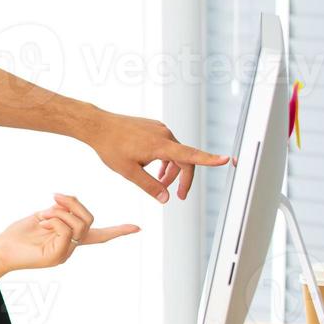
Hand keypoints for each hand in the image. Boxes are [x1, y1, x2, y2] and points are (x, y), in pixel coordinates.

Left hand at [0, 194, 138, 274]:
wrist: (0, 249)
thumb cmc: (18, 234)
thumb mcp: (44, 215)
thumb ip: (61, 211)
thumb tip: (70, 202)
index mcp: (69, 239)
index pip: (99, 235)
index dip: (118, 230)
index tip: (138, 227)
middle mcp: (70, 248)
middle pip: (89, 220)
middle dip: (73, 204)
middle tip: (53, 198)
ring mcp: (64, 254)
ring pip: (79, 224)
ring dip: (60, 211)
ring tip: (42, 214)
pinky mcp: (56, 257)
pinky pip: (66, 229)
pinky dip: (54, 219)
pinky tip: (41, 222)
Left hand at [84, 108, 227, 202]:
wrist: (98, 125)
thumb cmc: (111, 147)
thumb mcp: (129, 172)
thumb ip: (150, 186)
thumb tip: (166, 198)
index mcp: (160, 145)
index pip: (190, 155)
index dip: (209, 160)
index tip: (226, 159)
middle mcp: (164, 134)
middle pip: (184, 159)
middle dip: (182, 178)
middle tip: (177, 196)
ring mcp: (159, 129)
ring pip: (174, 153)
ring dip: (171, 170)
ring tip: (160, 182)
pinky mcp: (154, 127)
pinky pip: (166, 145)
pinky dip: (164, 159)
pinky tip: (153, 167)